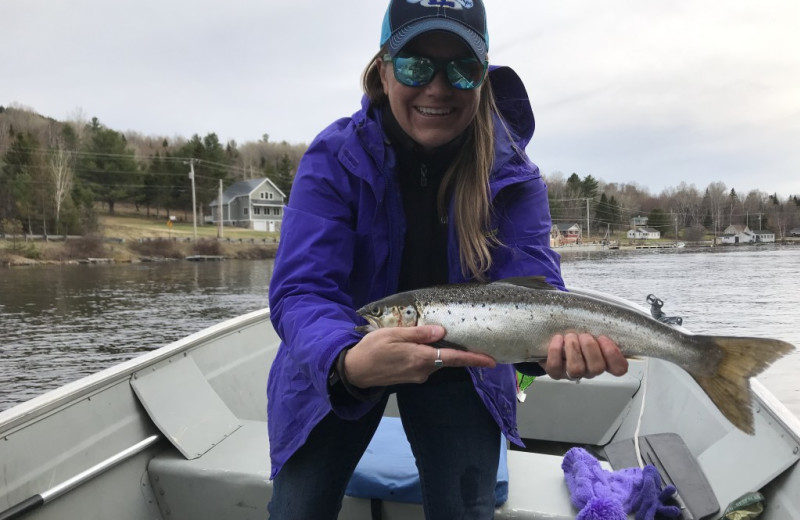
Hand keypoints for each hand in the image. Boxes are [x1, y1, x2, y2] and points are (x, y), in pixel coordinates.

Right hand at [343, 325, 495, 387]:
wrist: (354, 372)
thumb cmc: (371, 350)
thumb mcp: (393, 335)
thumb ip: (418, 334)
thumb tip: (441, 331)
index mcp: (420, 358)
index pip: (454, 359)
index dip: (474, 359)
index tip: (491, 361)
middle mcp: (423, 370)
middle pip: (446, 359)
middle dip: (456, 351)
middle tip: (465, 338)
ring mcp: (417, 376)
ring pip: (435, 361)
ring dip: (438, 351)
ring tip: (431, 336)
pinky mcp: (411, 378)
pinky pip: (426, 364)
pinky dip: (428, 355)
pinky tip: (418, 346)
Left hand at [542, 333, 627, 379]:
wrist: (554, 336)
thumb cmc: (576, 331)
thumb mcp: (592, 326)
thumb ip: (600, 326)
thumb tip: (606, 313)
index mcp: (604, 359)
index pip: (619, 368)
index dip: (613, 355)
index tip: (603, 338)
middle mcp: (590, 369)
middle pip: (597, 368)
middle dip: (590, 347)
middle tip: (584, 335)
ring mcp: (572, 373)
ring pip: (576, 369)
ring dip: (573, 348)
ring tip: (570, 336)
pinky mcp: (555, 372)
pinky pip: (555, 367)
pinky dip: (555, 351)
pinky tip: (558, 339)